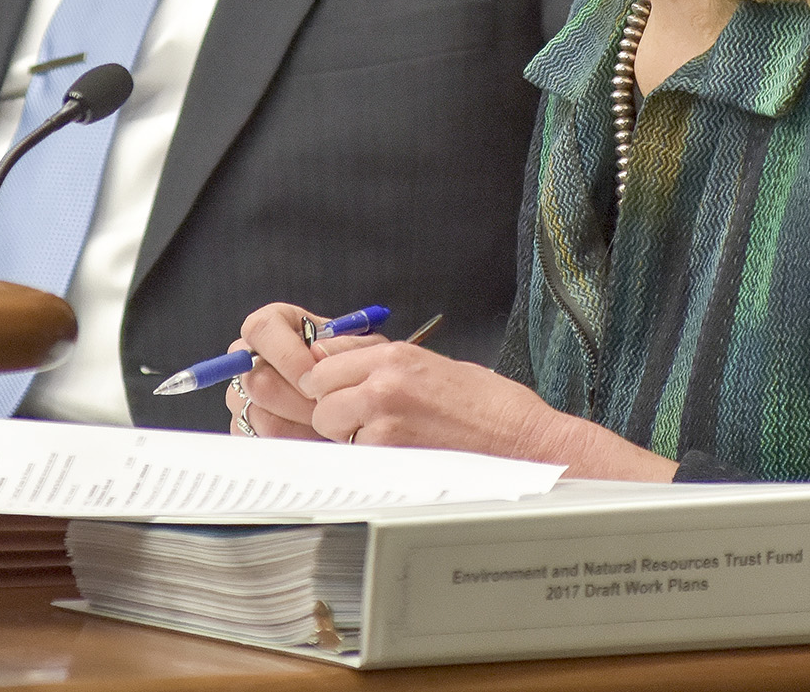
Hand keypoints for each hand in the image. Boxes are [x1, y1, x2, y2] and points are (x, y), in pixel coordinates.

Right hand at [226, 303, 376, 440]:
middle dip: (297, 400)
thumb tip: (317, 353)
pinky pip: (259, 438)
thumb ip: (343, 347)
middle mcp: (250, 356)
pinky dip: (289, 440)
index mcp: (274, 325)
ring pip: (258, 414)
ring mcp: (243, 392)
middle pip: (257, 380)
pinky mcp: (244, 424)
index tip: (313, 378)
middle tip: (325, 407)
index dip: (286, 355)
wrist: (349, 397)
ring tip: (323, 421)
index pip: (262, 328)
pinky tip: (310, 435)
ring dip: (297, 423)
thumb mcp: (358, 349)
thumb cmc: (350, 366)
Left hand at [231, 302, 677, 479]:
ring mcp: (382, 412)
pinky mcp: (388, 448)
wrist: (526, 447)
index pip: (318, 355)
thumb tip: (326, 365)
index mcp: (394, 352)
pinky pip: (346, 452)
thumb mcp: (431, 368)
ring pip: (321, 420)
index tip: (283, 382)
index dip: (301, 374)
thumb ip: (378, 364)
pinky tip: (394, 456)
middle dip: (305, 402)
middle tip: (309, 414)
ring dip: (334, 435)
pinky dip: (359, 457)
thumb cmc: (485, 410)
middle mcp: (382, 375)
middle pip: (308, 384)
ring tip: (379, 440)